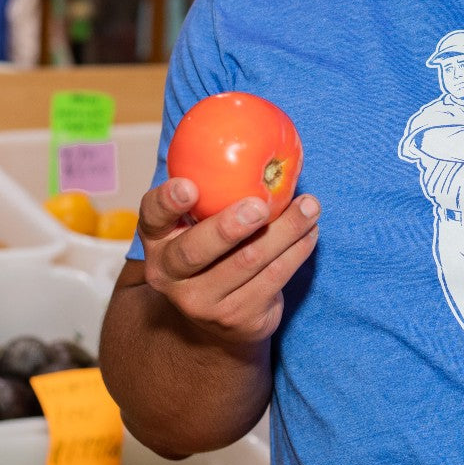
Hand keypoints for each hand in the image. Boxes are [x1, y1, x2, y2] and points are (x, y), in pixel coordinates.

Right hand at [135, 177, 318, 348]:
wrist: (219, 319)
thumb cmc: (215, 250)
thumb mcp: (198, 225)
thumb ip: (214, 194)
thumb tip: (264, 145)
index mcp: (157, 240)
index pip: (152, 216)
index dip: (168, 201)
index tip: (190, 186)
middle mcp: (169, 274)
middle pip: (196, 251)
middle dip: (229, 227)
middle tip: (260, 206)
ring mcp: (202, 302)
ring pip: (248, 261)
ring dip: (286, 230)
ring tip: (310, 206)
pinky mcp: (237, 319)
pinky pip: (274, 278)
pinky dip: (297, 251)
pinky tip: (311, 232)